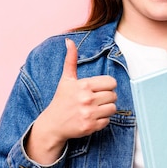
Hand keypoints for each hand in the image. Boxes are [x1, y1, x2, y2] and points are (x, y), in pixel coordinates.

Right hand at [26, 38, 117, 163]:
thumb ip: (70, 60)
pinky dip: (102, 120)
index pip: (111, 83)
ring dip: (106, 109)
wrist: (52, 124)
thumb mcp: (66, 79)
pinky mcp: (90, 127)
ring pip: (113, 108)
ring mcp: (89, 114)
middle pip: (114, 96)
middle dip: (107, 97)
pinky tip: (92, 118)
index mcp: (83, 85)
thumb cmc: (61, 100)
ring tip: (95, 108)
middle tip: (96, 100)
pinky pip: (107, 121)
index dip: (107, 86)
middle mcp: (87, 99)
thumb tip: (69, 41)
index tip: (99, 89)